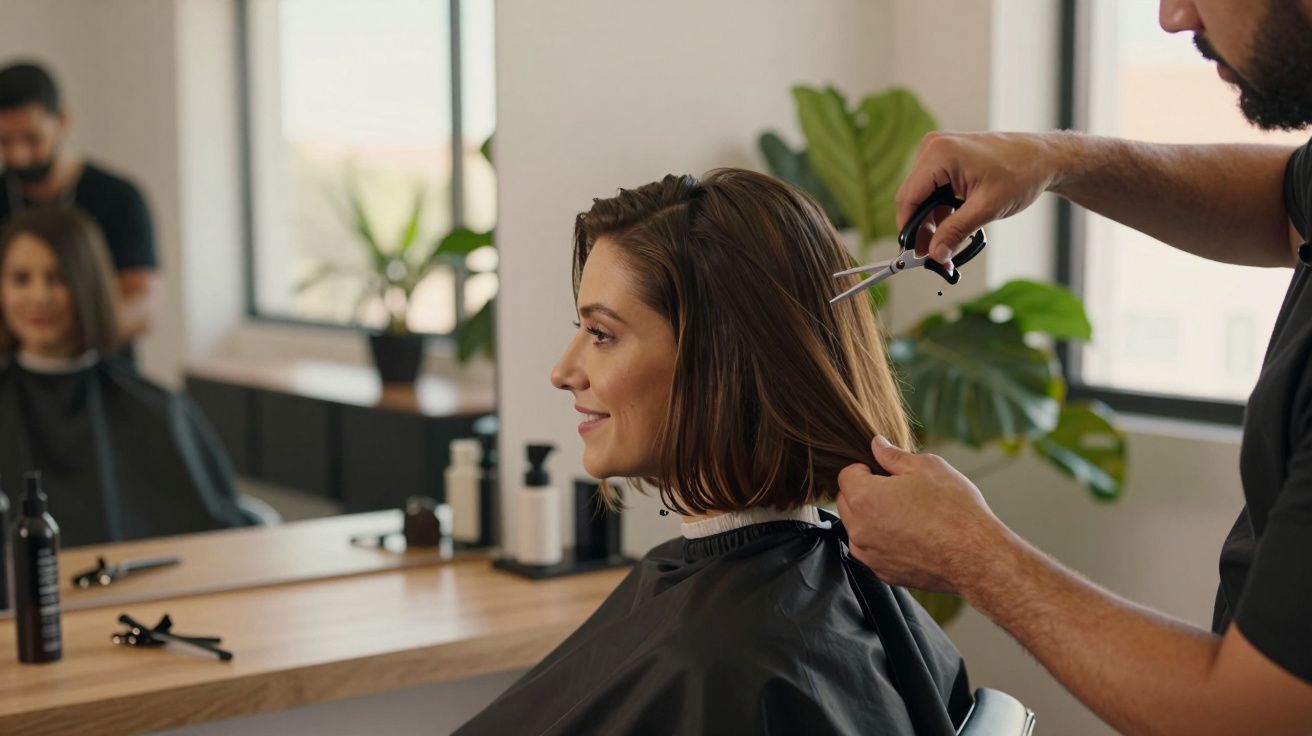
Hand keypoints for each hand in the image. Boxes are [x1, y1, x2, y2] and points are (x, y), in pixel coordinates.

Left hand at [836, 436, 1012, 595]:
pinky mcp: (883, 573)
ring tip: (908, 514)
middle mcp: (859, 529)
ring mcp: (869, 555)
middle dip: (865, 492)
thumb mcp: (927, 468)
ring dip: (873, 517)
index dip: (867, 468)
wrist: (976, 557)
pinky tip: (912, 535)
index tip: (888, 473)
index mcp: (864, 498)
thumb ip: (893, 456)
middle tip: (900, 491)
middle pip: (847, 502)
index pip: (846, 474)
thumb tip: (877, 444)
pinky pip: (873, 550)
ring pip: (858, 527)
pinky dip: (885, 541)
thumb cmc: (954, 509)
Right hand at [897, 131, 1070, 264]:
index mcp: (939, 154)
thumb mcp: (987, 207)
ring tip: (944, 249)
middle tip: (933, 257)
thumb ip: (955, 232)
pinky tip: (950, 231)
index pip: (908, 198)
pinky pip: (934, 190)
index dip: (908, 229)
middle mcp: (933, 148)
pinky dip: (940, 212)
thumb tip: (935, 254)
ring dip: (932, 224)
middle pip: (914, 199)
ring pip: (923, 197)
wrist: (1044, 157)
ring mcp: (939, 152)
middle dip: (922, 230)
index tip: (914, 254)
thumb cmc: (1022, 172)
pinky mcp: (947, 159)